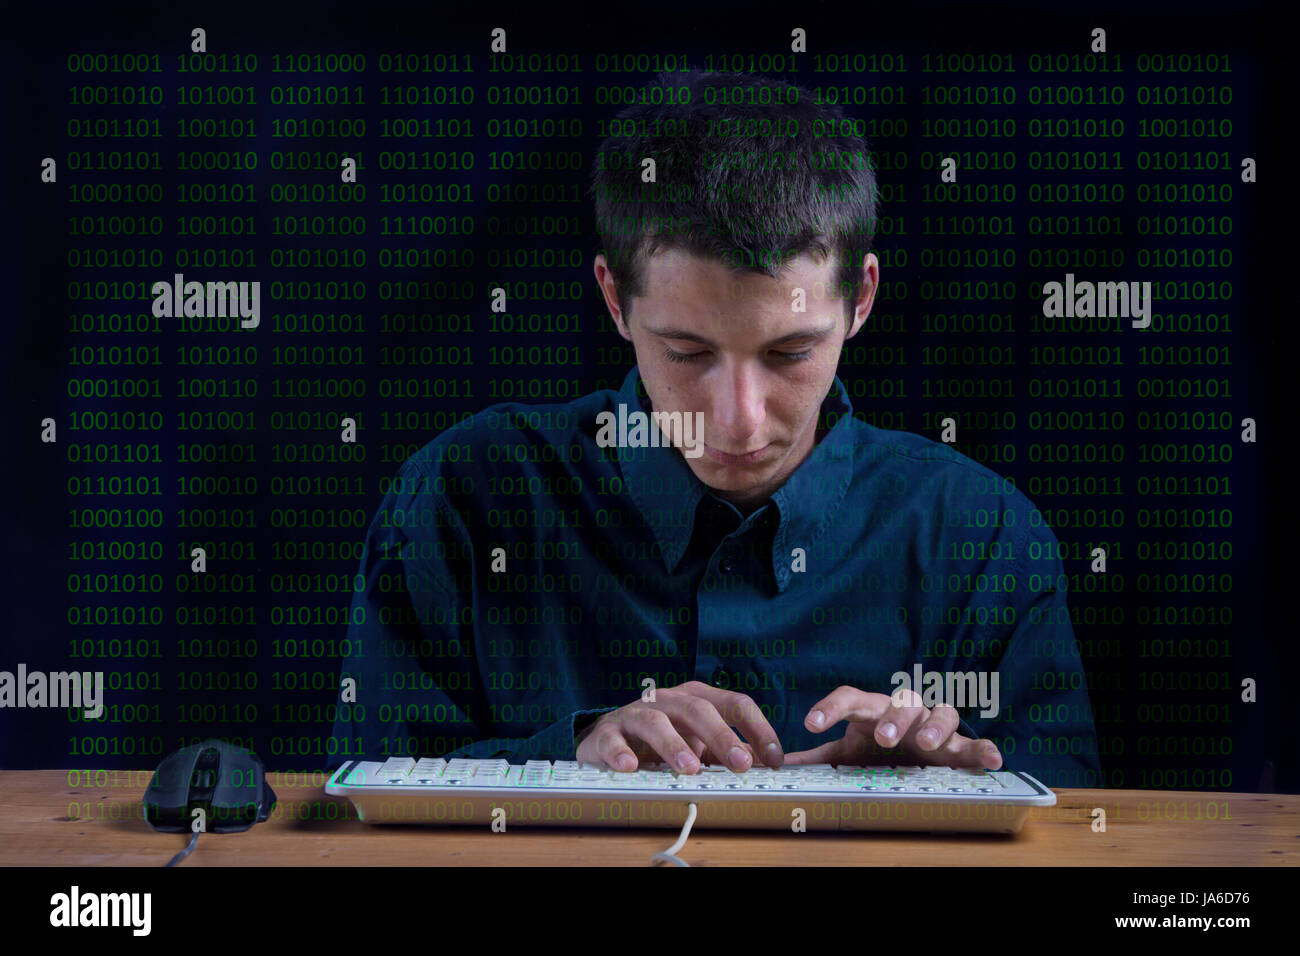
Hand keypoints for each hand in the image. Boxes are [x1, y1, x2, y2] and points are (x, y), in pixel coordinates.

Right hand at [575, 680, 784, 773]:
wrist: (609, 738)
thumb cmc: (663, 740)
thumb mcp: (700, 743)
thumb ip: (728, 752)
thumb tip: (767, 766)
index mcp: (697, 698)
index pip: (735, 704)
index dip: (758, 728)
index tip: (775, 759)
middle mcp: (669, 700)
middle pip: (699, 709)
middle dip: (722, 736)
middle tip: (740, 764)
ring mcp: (637, 714)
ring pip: (656, 722)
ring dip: (674, 745)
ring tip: (690, 768)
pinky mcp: (608, 732)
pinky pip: (613, 739)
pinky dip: (621, 752)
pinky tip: (630, 766)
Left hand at [784, 685, 1001, 769]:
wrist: (910, 756)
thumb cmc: (874, 750)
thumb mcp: (842, 754)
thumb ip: (811, 759)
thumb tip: (768, 764)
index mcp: (870, 710)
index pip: (849, 698)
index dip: (829, 708)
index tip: (809, 724)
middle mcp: (903, 711)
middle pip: (899, 702)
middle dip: (892, 718)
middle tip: (884, 738)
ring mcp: (933, 726)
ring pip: (940, 711)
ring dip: (935, 726)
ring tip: (927, 745)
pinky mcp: (959, 746)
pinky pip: (974, 743)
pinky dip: (984, 749)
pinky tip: (993, 759)